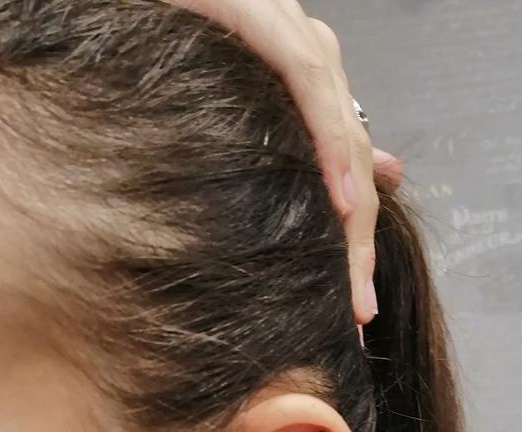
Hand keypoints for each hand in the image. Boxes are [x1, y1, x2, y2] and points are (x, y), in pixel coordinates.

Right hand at [165, 0, 402, 322]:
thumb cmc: (160, 26)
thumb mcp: (225, 98)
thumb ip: (284, 133)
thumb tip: (361, 175)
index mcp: (303, 73)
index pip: (344, 166)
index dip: (354, 237)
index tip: (352, 301)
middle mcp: (309, 49)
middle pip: (353, 162)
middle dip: (361, 244)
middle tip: (360, 311)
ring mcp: (292, 30)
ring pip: (344, 135)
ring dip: (355, 217)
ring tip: (357, 280)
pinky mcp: (265, 18)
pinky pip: (310, 88)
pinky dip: (330, 148)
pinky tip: (344, 201)